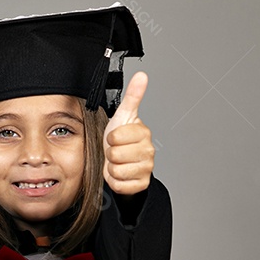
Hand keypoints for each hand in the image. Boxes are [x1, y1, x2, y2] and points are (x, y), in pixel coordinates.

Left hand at [102, 71, 152, 194]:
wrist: (123, 162)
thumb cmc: (121, 138)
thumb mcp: (123, 115)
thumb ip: (133, 95)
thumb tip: (142, 75)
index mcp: (144, 133)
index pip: (115, 137)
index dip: (110, 138)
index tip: (115, 138)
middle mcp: (149, 151)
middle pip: (115, 155)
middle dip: (110, 154)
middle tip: (116, 151)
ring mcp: (147, 169)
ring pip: (117, 171)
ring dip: (112, 168)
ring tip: (118, 162)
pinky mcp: (141, 184)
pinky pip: (119, 185)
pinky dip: (115, 181)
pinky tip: (120, 174)